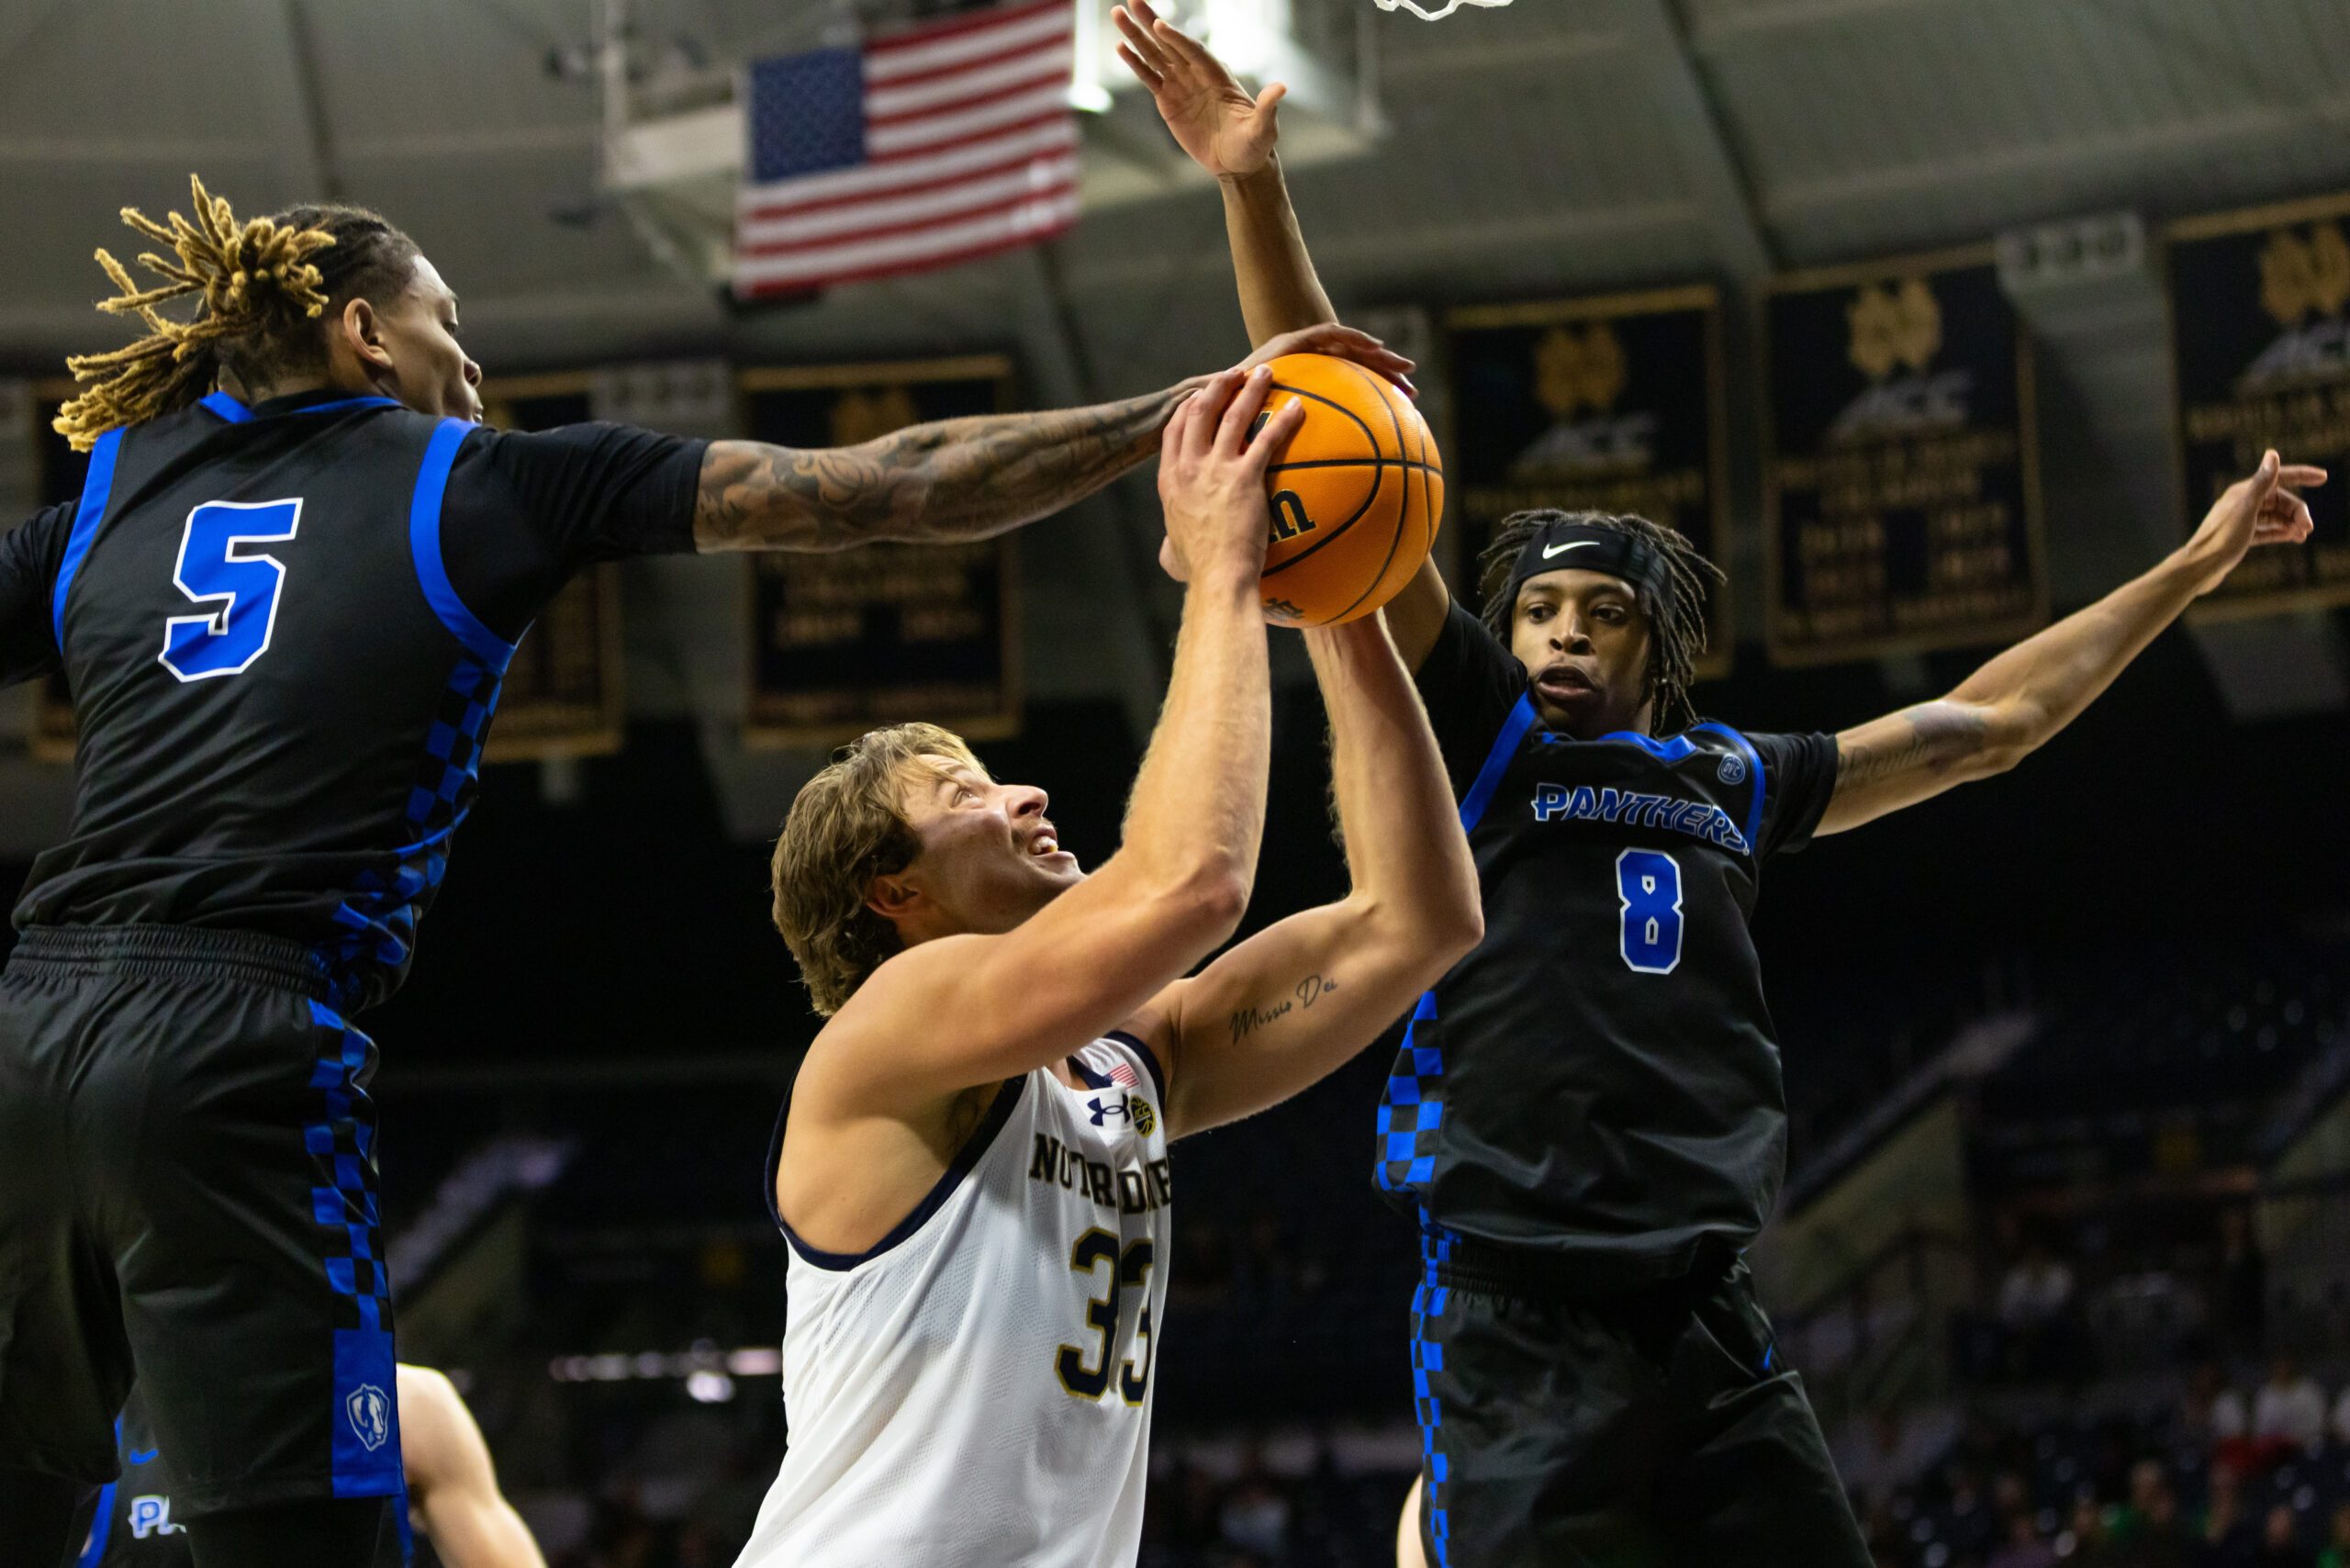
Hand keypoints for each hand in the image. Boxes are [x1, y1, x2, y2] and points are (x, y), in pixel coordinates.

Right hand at [1115, 1, 1282, 179]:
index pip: (1194, 52)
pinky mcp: (1168, 100)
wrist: (1238, 163)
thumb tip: (1281, 88)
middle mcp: (1197, 74)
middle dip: (1150, 22)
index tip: (1160, 26)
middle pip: (1170, 43)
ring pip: (1155, 55)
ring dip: (1135, 36)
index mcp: (1217, 75)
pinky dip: (1135, 62)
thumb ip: (1267, 108)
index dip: (1177, 39)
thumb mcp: (1263, 128)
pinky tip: (1120, 46)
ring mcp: (1181, 85)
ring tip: (1117, 14)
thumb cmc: (1254, 145)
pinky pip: (1149, 77)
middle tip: (1132, 0)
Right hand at [1158, 366, 1302, 585]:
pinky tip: (1298, 406)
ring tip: (1265, 372)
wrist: (1217, 576)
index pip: (1175, 430)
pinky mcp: (1245, 477)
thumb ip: (1171, 542)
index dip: (1189, 407)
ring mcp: (1216, 469)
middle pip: (1201, 411)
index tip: (1201, 395)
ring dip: (1250, 389)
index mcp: (1170, 480)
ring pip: (1233, 416)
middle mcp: (1189, 467)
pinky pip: (1267, 439)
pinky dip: (1284, 419)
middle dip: (1218, 386)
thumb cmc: (1199, 571)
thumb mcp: (1174, 550)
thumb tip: (1168, 557)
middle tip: (1234, 373)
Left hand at [1236, 322, 1417, 399]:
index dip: (1354, 339)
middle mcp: (1306, 358)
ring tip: (1410, 393)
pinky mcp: (1318, 390)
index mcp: (1289, 348)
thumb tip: (1224, 386)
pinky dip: (1370, 398)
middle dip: (1383, 361)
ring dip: (1384, 379)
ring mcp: (1315, 374)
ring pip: (1359, 372)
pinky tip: (1388, 417)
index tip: (1377, 349)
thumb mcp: (1226, 388)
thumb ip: (1231, 383)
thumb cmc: (1219, 397)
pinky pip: (1351, 391)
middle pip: (1354, 352)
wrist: (1217, 407)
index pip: (1329, 334)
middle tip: (1410, 373)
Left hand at [2179, 449, 2324, 595]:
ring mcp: (2241, 520)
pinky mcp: (2240, 537)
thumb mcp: (2247, 510)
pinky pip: (2266, 530)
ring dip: (2291, 522)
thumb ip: (2262, 483)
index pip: (2278, 477)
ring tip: (2303, 535)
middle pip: (2280, 500)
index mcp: (2243, 492)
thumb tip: (2273, 454)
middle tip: (2308, 527)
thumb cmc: (2222, 539)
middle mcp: (2241, 503)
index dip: (2302, 475)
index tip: (2323, 477)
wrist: (2200, 568)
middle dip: (2297, 511)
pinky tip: (2293, 538)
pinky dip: (2280, 532)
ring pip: (2274, 516)